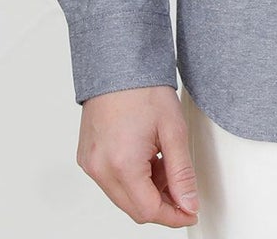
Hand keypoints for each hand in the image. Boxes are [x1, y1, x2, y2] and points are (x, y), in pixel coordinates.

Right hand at [76, 84, 199, 226]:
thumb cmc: (143, 87)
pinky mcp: (86, 157)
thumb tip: (189, 204)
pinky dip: (131, 177)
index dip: (174, 215)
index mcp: (121, 164)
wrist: (118, 61)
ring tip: (163, 159)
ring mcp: (89, 163)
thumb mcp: (173, 130)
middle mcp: (99, 168)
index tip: (190, 210)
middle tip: (181, 183)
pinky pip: (111, 181)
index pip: (149, 211)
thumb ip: (182, 173)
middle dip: (162, 202)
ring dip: (147, 189)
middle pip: (134, 208)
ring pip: (122, 196)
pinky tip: (146, 155)